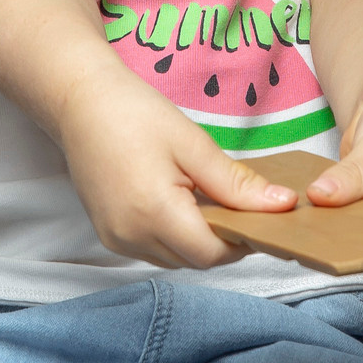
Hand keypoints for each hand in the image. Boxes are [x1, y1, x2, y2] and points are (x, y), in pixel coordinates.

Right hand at [55, 70, 296, 269]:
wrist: (81, 103)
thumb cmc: (136, 114)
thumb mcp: (193, 144)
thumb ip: (237, 183)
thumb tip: (282, 205)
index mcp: (154, 212)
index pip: (212, 254)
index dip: (242, 240)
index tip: (259, 215)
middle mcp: (131, 236)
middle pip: (195, 260)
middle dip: (222, 240)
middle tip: (238, 202)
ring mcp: (116, 239)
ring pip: (175, 258)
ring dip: (197, 240)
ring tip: (207, 199)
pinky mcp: (108, 235)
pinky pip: (153, 250)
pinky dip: (174, 236)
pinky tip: (180, 203)